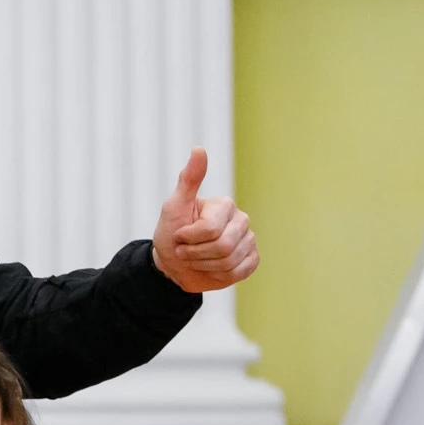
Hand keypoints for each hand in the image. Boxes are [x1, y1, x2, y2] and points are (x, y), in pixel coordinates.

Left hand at [151, 148, 257, 292]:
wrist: (174, 263)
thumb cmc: (171, 232)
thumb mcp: (174, 206)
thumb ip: (188, 180)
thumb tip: (199, 149)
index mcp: (225, 205)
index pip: (210, 230)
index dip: (188, 239)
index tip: (179, 235)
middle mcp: (241, 220)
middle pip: (223, 246)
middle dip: (196, 254)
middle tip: (185, 251)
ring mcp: (249, 240)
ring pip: (230, 262)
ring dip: (204, 266)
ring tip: (196, 259)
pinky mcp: (252, 259)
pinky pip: (240, 272)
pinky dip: (220, 275)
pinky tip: (211, 268)